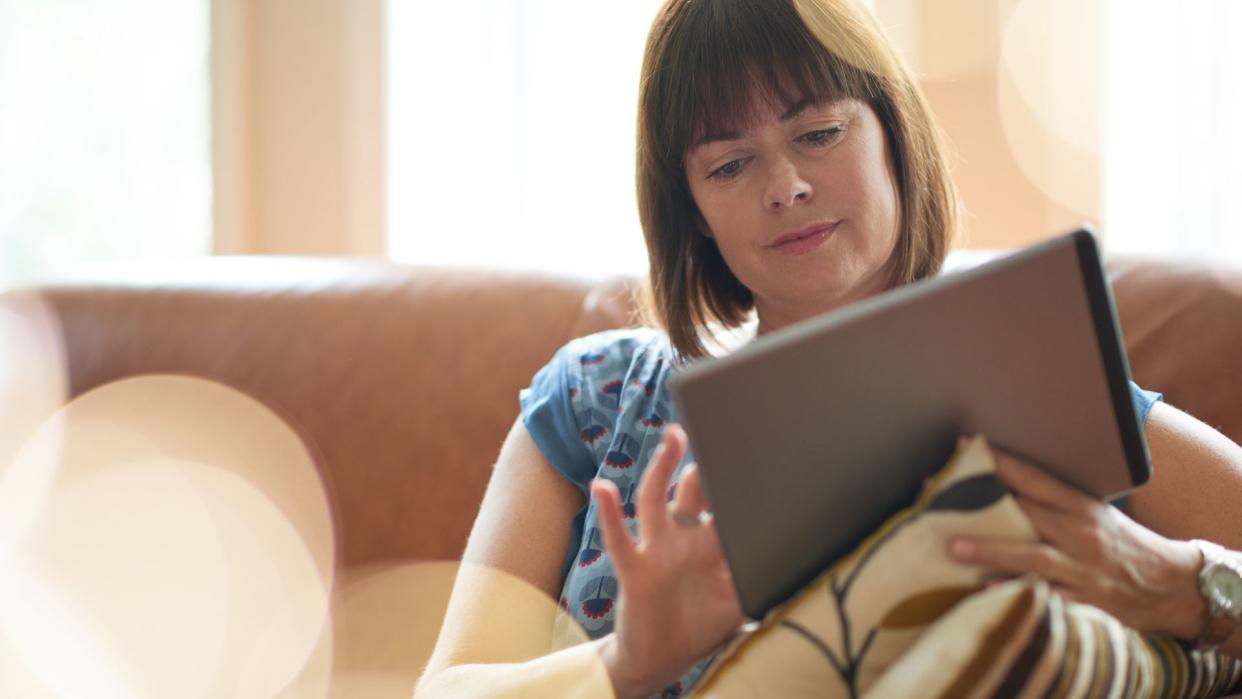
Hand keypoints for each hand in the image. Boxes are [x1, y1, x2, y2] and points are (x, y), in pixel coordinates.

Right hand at [592, 424, 743, 697]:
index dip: (737, 478)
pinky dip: (609, 513)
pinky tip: (603, 487)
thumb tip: (797, 559)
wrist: (660, 659)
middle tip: (721, 427)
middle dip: (706, 462)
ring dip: (662, 468)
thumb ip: (760, 579)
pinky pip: (620, 539)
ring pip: (657, 500)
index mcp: (710, 541)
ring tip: (673, 437)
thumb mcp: (739, 602)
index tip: (758, 446)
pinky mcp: (634, 570)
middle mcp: (683, 537)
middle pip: (694, 490)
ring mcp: (657, 549)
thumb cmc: (699, 624)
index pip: (725, 501)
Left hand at [948, 443, 1205, 638]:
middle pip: (1027, 513)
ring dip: (992, 551)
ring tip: (954, 547)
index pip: (1035, 478)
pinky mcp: (1086, 601)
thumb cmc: (1122, 544)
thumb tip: (1002, 484)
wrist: (1172, 584)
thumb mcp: (1094, 514)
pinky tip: (988, 591)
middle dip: (982, 505)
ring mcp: (1082, 569)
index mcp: (1080, 507)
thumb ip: (1052, 502)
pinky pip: (1048, 598)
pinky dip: (1018, 594)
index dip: (1000, 462)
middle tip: (938, 496)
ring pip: (1033, 557)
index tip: (964, 446)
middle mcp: (1080, 534)